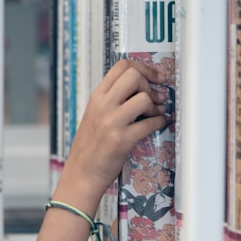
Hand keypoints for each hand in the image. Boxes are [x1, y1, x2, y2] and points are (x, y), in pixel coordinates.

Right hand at [59, 59, 168, 208]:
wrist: (81, 174)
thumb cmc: (89, 147)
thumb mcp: (94, 115)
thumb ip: (112, 100)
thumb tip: (141, 88)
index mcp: (96, 98)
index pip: (121, 66)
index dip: (143, 67)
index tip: (154, 76)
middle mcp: (103, 106)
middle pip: (133, 76)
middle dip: (149, 84)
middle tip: (155, 96)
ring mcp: (112, 123)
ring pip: (143, 98)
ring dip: (155, 105)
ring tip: (155, 113)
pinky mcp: (122, 140)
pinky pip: (149, 123)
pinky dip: (159, 122)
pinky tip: (158, 124)